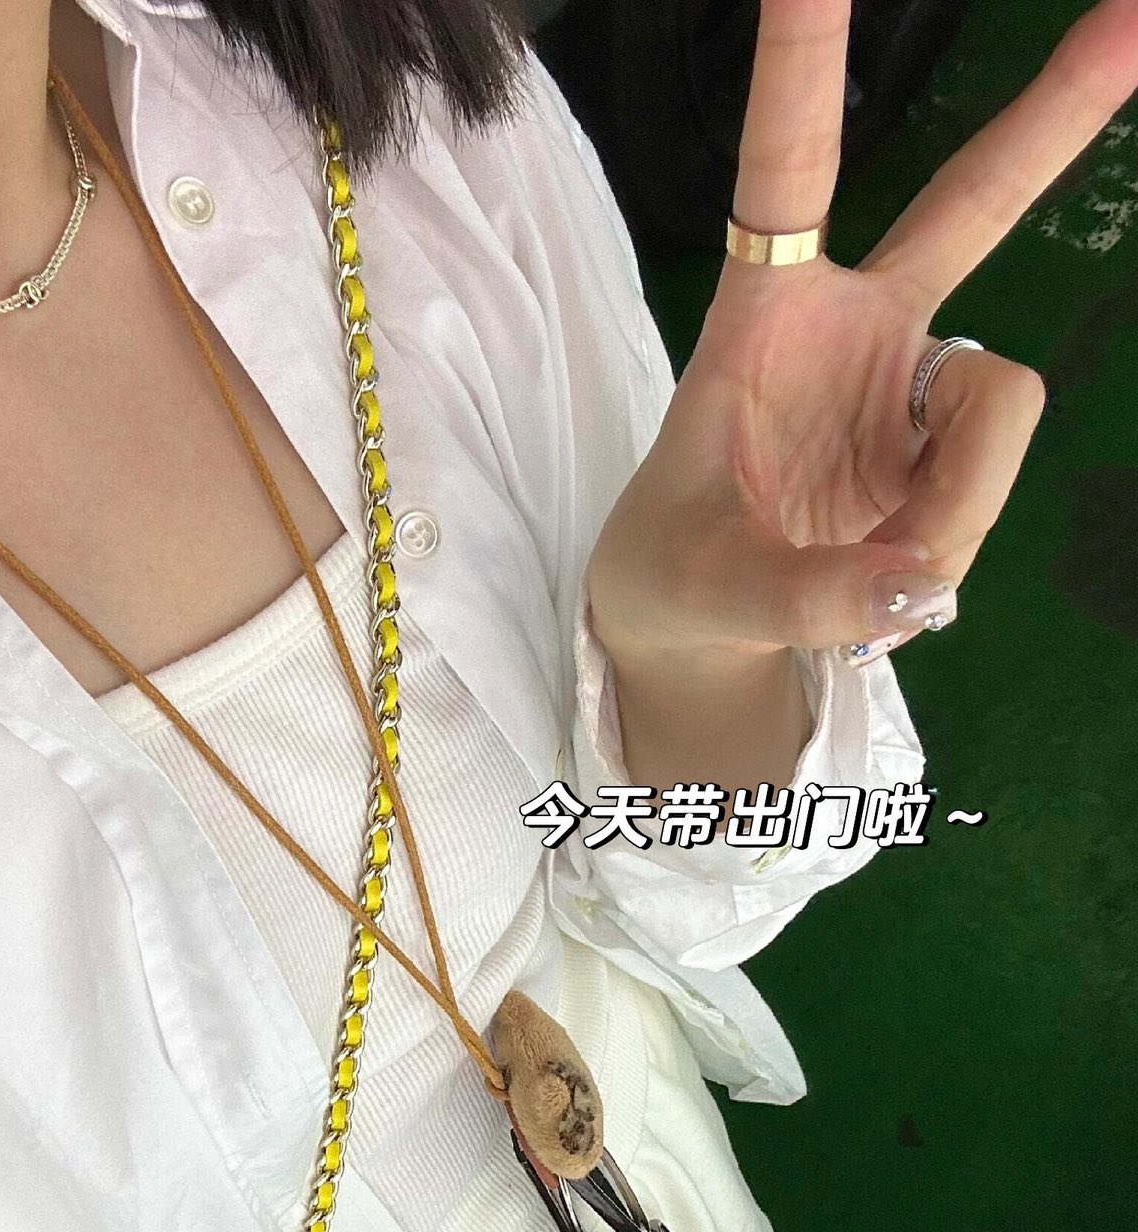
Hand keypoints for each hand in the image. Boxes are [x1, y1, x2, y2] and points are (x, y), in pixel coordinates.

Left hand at [587, 0, 1137, 674]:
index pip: (786, 171)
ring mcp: (915, 384)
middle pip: (970, 203)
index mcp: (762, 318)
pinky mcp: (952, 445)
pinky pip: (995, 474)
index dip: (802, 64)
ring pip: (999, 403)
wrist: (705, 631)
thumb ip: (803, 595)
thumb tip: (916, 586)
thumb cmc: (678, 576)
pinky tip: (897, 568)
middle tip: (1131, 19)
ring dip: (952, 505)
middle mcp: (854, 326)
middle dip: (1054, 117)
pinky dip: (953, 540)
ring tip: (873, 572)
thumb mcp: (708, 593)